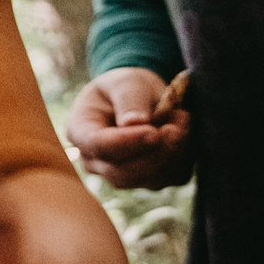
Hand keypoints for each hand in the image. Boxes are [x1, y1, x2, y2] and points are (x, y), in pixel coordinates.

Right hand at [63, 66, 192, 188]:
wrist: (140, 98)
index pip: (99, 146)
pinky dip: (183, 157)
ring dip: (174, 152)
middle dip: (156, 153)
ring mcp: (121, 175)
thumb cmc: (125, 87)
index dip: (127, 142)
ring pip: (150, 179)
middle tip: (178, 125)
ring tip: (181, 117)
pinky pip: (171, 178)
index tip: (153, 131)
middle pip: (123, 172)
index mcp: (80, 131)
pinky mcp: (150, 181)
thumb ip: (129, 100)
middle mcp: (95, 160)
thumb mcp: (125, 82)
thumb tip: (135, 123)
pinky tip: (181, 131)